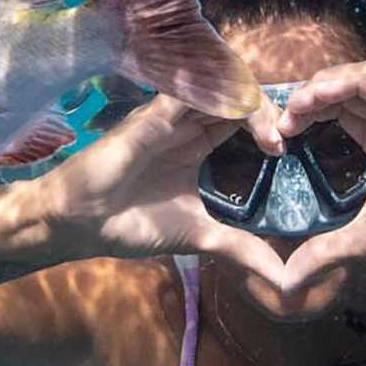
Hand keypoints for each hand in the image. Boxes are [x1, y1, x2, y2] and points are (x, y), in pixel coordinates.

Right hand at [26, 94, 288, 288]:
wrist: (80, 223)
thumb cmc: (131, 224)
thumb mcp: (200, 237)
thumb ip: (241, 250)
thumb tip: (282, 279)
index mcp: (198, 142)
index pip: (244, 115)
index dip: (270, 123)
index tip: (285, 152)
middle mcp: (186, 122)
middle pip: (239, 94)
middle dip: (270, 111)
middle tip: (285, 142)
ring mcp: (170, 115)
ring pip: (222, 86)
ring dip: (254, 105)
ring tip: (271, 137)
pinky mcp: (153, 116)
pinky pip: (191, 91)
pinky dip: (221, 97)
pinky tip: (242, 117)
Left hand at [273, 61, 365, 306]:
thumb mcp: (364, 242)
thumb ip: (325, 253)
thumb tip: (287, 282)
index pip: (338, 110)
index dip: (307, 111)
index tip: (279, 132)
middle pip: (347, 87)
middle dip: (311, 93)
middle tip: (283, 113)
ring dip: (329, 82)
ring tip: (301, 101)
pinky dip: (358, 83)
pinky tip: (330, 94)